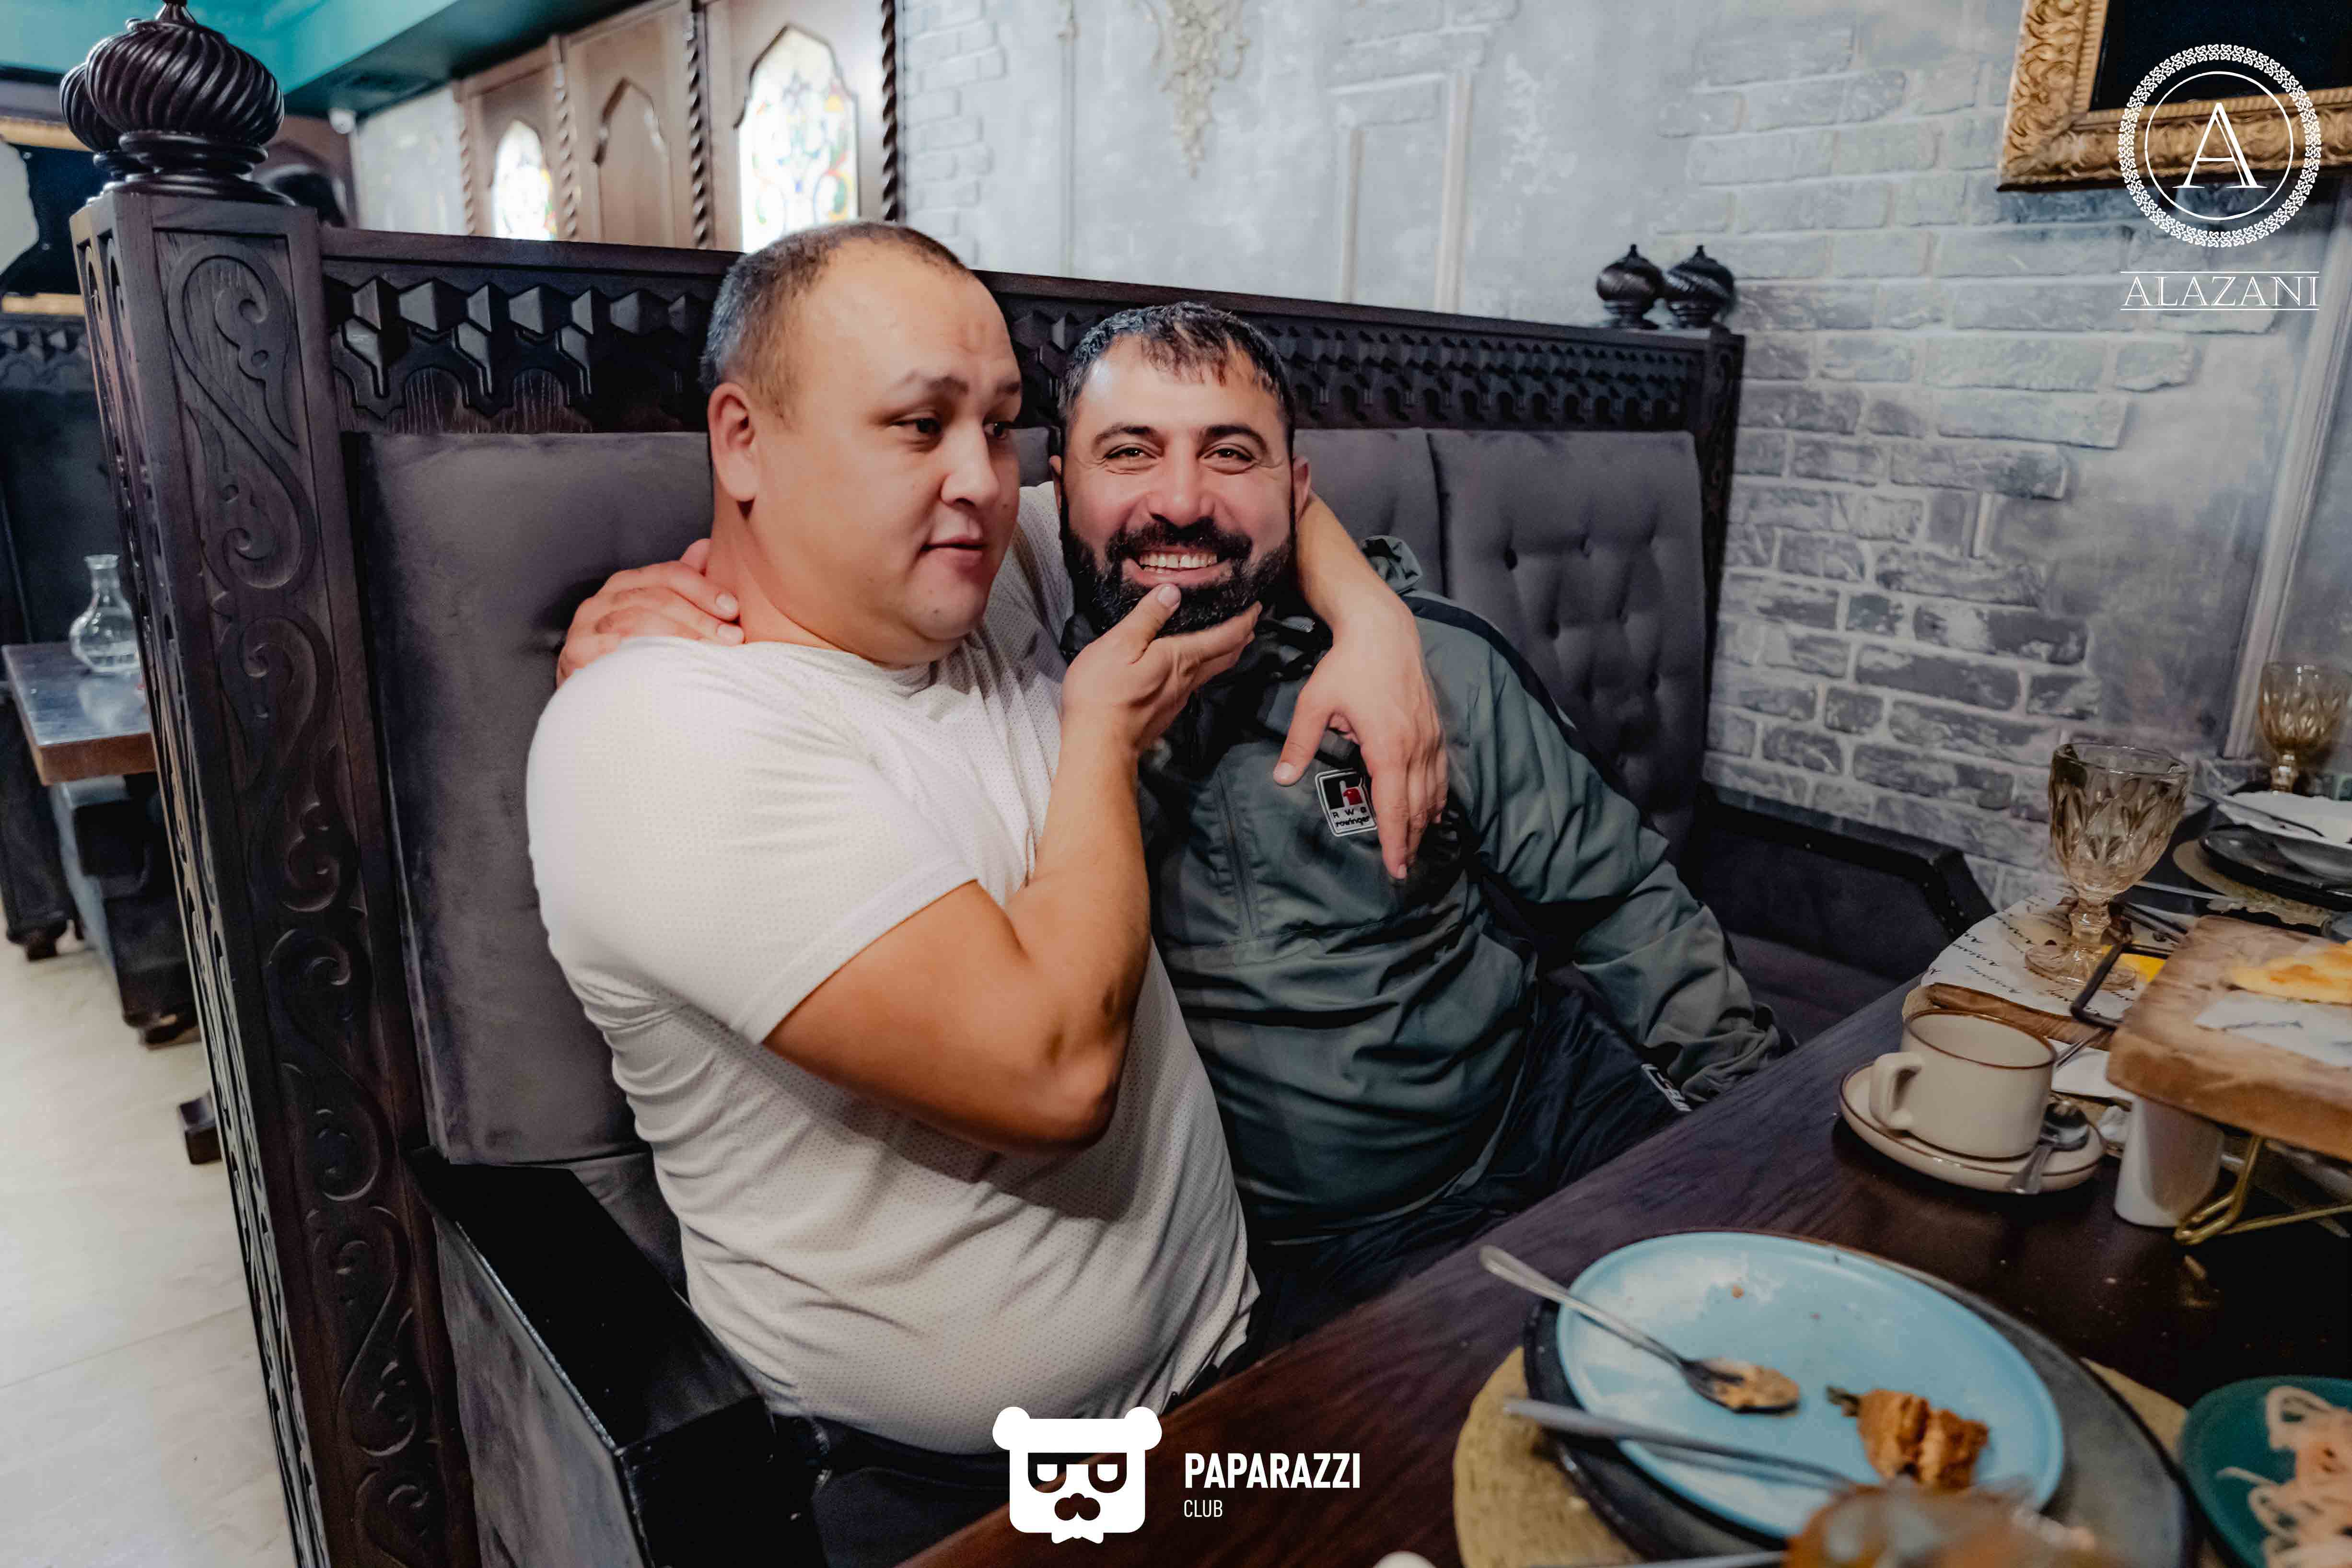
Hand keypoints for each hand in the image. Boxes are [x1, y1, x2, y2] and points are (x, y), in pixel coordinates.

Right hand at [555, 538, 742, 684]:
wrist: (586, 684)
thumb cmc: (629, 643)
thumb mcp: (655, 608)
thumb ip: (681, 581)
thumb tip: (707, 547)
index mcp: (627, 583)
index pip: (668, 574)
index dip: (703, 589)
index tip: (733, 608)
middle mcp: (604, 599)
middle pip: (655, 598)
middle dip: (698, 617)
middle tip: (732, 636)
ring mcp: (587, 625)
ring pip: (637, 622)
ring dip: (680, 636)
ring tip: (710, 652)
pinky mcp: (577, 652)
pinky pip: (614, 650)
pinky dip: (645, 654)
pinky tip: (672, 664)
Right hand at [1062, 587, 1259, 759]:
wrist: (1098, 746)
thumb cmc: (1103, 694)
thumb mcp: (1119, 645)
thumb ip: (1147, 618)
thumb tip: (1171, 593)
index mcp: (1181, 659)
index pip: (1226, 637)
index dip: (1244, 620)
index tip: (1256, 607)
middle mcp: (1186, 680)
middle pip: (1224, 657)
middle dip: (1240, 638)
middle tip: (1249, 623)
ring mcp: (1176, 700)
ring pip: (1209, 673)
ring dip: (1222, 655)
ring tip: (1225, 642)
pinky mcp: (1163, 713)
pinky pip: (1191, 685)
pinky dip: (1200, 670)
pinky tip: (1189, 669)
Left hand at [1273, 602, 1446, 878]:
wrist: (1383, 630)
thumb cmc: (1347, 665)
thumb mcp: (1314, 703)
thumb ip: (1299, 743)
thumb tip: (1280, 778)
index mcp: (1388, 747)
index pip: (1395, 807)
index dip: (1396, 841)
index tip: (1396, 868)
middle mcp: (1415, 747)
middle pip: (1417, 806)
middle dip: (1411, 841)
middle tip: (1403, 869)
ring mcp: (1429, 737)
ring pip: (1432, 791)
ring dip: (1426, 822)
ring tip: (1417, 847)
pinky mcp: (1434, 727)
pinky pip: (1440, 771)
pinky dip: (1437, 795)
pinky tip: (1433, 809)